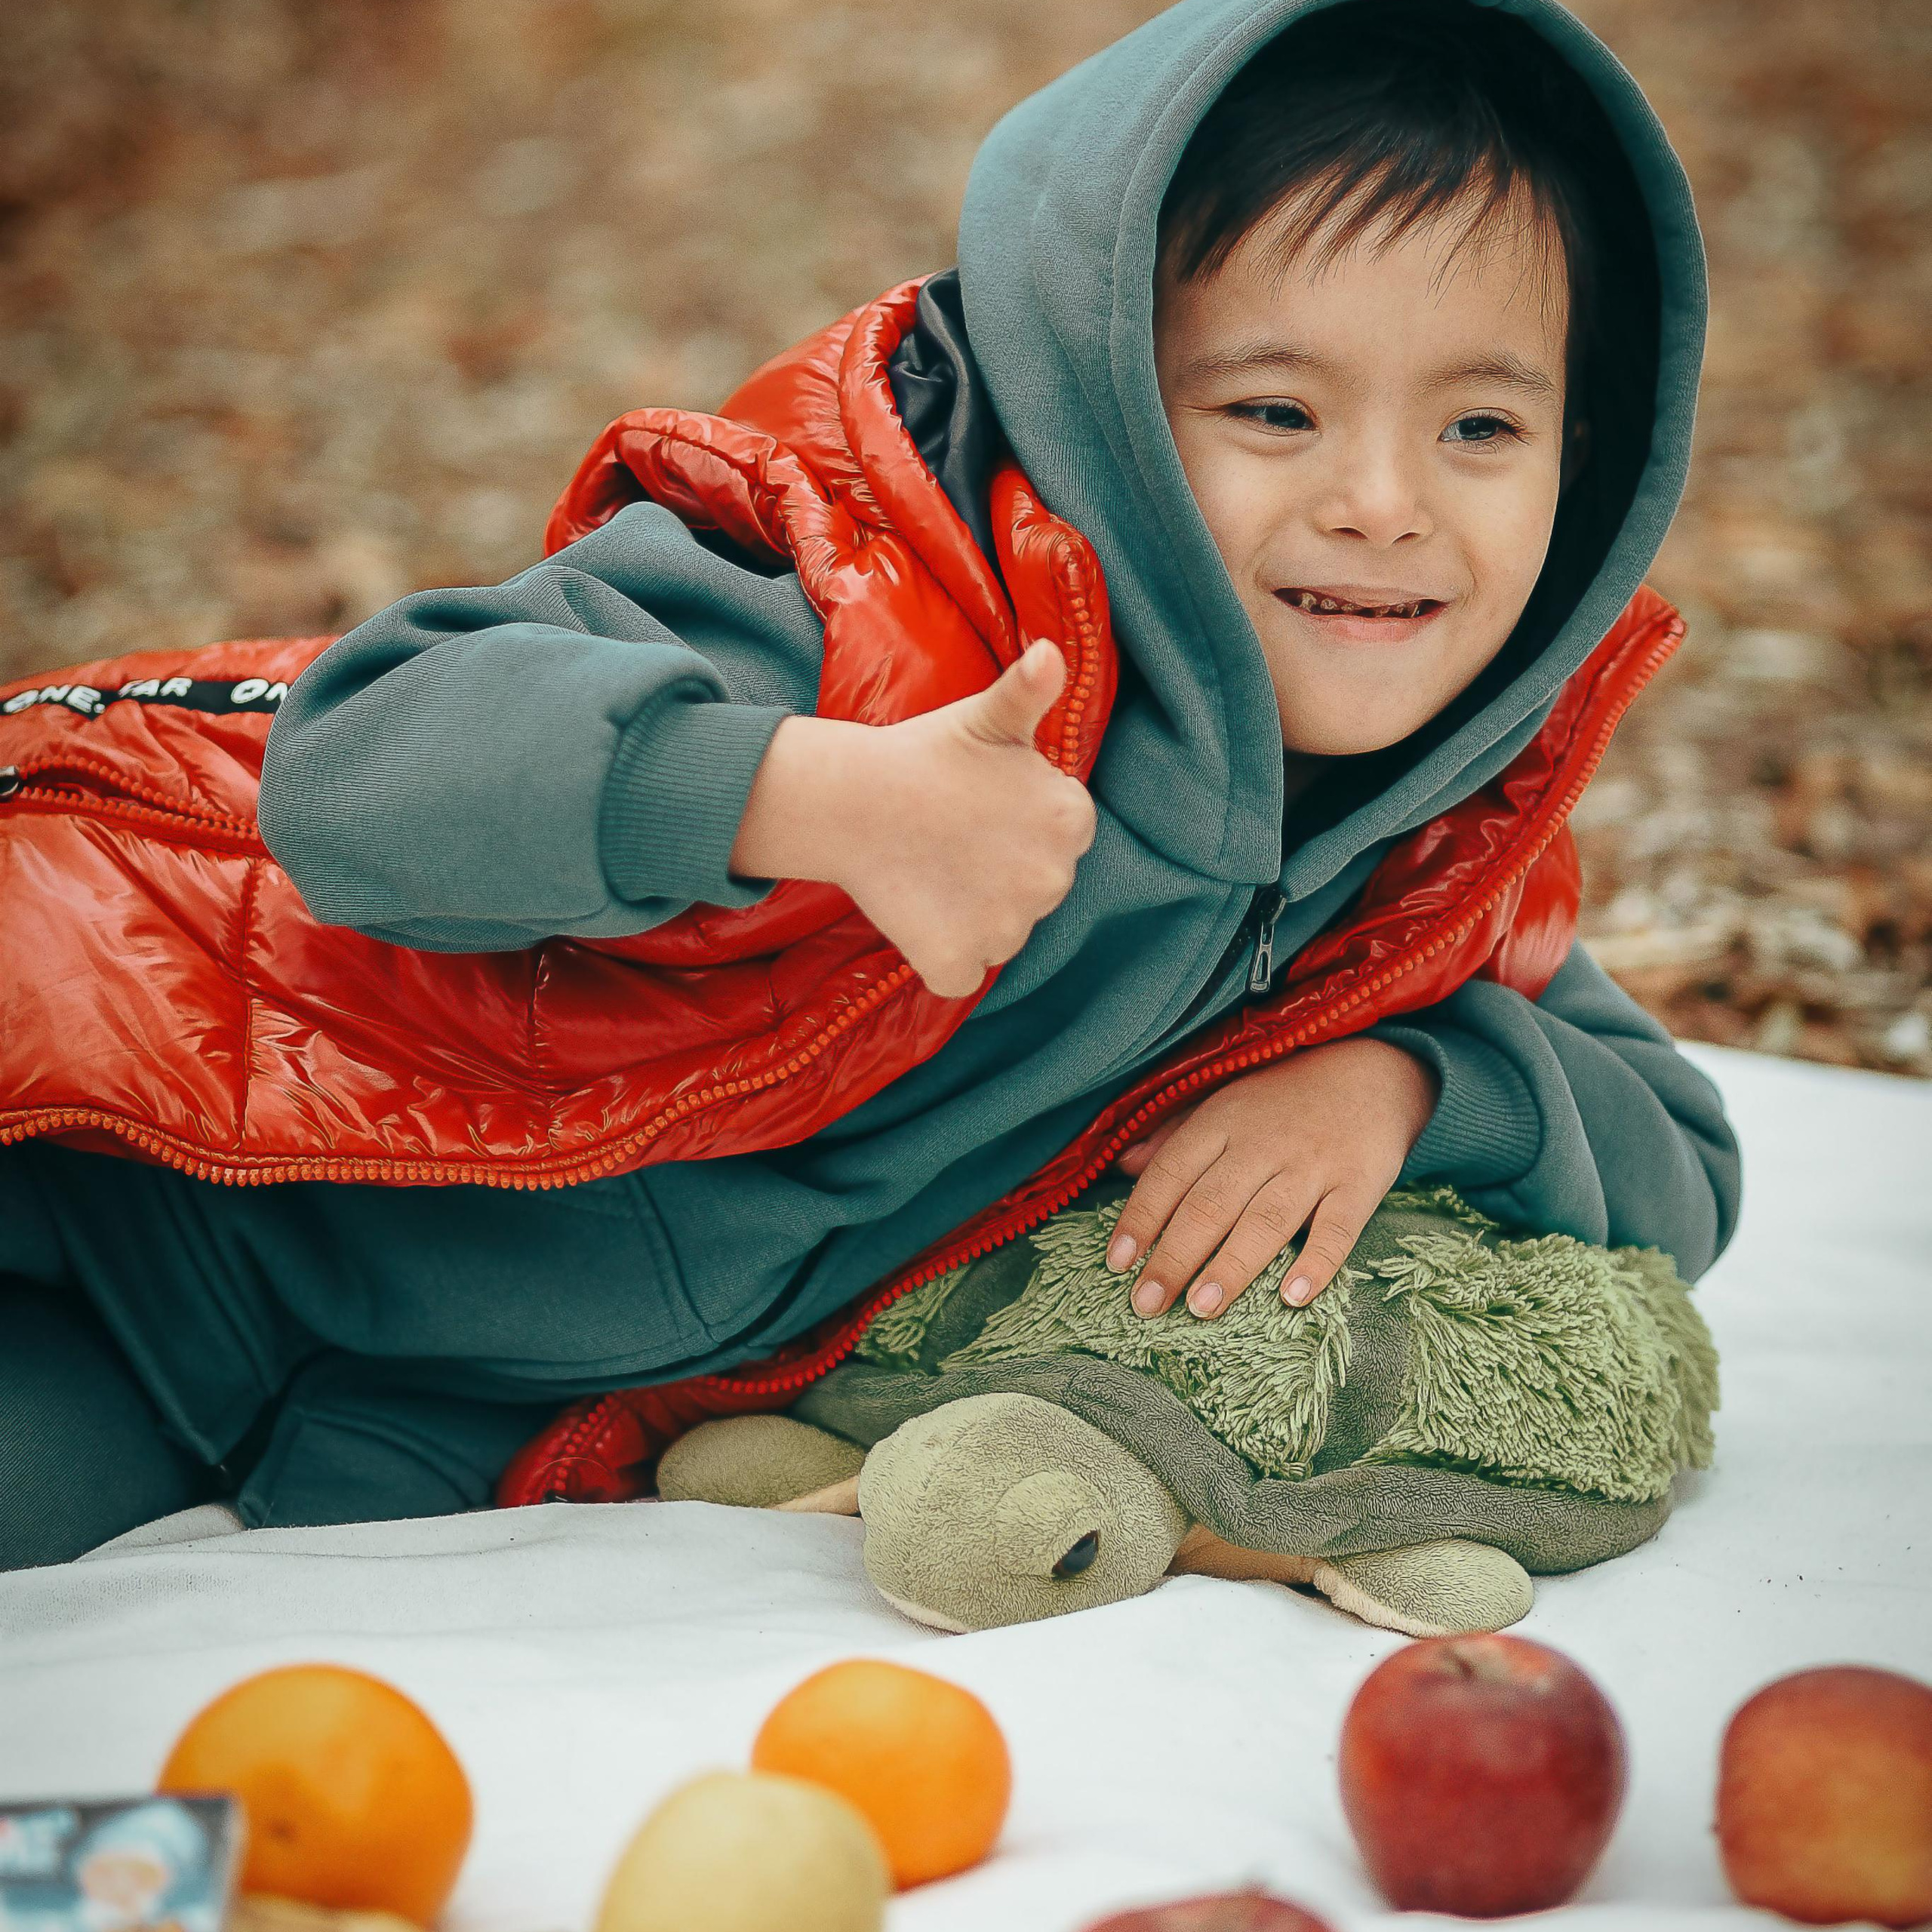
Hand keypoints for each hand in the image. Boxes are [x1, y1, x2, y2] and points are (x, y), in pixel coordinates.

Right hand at [731, 641, 1097, 996]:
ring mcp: (1009, 926)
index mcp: (1073, 819)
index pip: (1062, 838)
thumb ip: (1031, 693)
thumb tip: (1049, 655)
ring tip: (934, 867)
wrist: (847, 799)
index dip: (1020, 824)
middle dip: (1002, 869)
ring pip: (1004, 931)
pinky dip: (945, 955)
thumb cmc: (923, 754)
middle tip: (953, 835)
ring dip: (975, 911)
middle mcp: (1054, 879)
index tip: (981, 807)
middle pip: (1036, 888)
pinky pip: (964, 973)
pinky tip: (921, 912)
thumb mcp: (987, 716)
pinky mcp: (958, 960)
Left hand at [1105, 1036, 1439, 1318]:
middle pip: (1210, 1205)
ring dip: (1231, 1267)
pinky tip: (1294, 1297)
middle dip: (1174, 1257)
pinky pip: (1338, 1228)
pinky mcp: (1359, 1184)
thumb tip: (1123, 1167)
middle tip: (1147, 1303)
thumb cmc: (1282, 1100)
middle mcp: (1262, 1145)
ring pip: (1265, 1221)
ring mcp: (1312, 1165)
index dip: (1141, 1218)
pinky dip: (1317, 1263)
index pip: (1171, 1174)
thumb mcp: (1223, 1104)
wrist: (1370, 1072)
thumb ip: (1174, 1137)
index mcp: (1221, 1122)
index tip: (1116, 1263)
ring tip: (1201, 1308)